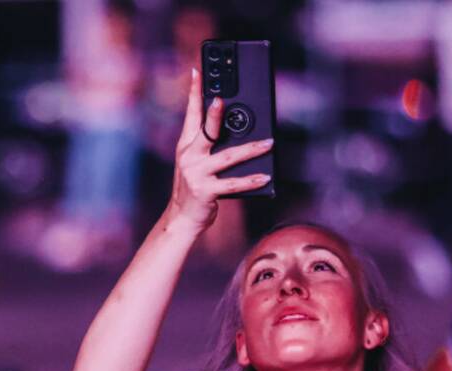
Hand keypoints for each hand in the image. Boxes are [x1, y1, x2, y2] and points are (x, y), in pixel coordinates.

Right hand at [166, 69, 272, 232]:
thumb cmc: (195, 186)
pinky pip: (233, 184)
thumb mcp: (197, 162)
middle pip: (205, 131)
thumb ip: (211, 145)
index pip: (191, 114)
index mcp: (186, 145)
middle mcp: (189, 156)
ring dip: (250, 149)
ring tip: (269, 143)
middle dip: (214, 114)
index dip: (193, 93)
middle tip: (223, 99)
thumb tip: (240, 130)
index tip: (198, 72)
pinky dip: (251, 181)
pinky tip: (265, 176)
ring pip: (227, 157)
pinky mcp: (206, 191)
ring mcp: (196, 174)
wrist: (182, 217)